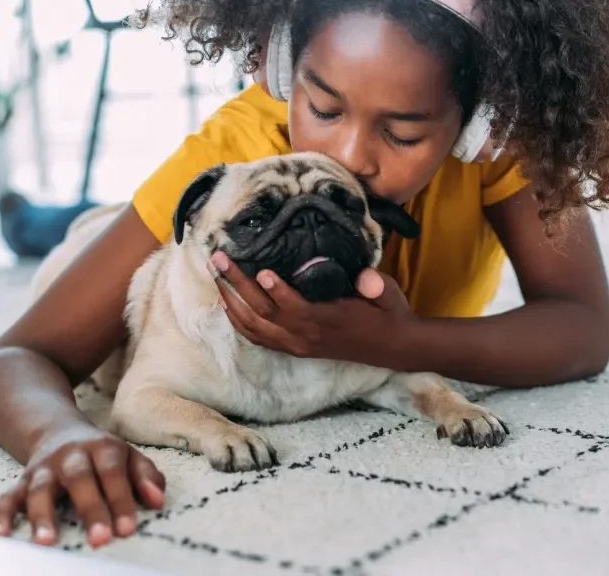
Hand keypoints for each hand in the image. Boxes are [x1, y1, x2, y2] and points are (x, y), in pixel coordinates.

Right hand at [0, 425, 164, 547]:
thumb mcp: (129, 456)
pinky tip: (3, 534)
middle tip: (99, 539)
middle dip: (89, 508)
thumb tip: (158, 501)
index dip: (121, 499)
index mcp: (103, 447)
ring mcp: (44, 467)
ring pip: (40, 488)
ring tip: (46, 541)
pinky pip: (8, 495)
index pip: (114, 472)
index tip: (127, 529)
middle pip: (79, 478)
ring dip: (42, 514)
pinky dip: (3, 514)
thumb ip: (147, 476)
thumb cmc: (103, 454)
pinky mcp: (22, 479)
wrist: (59, 430)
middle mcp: (71, 454)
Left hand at [209, 251, 412, 363]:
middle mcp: (307, 336)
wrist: (392, 346)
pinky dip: (239, 322)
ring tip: (217, 274)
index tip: (262, 270)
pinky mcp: (295, 349)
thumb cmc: (386, 313)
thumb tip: (366, 275)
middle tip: (220, 259)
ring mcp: (298, 345)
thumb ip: (376, 285)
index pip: (297, 308)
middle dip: (238, 285)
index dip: (278, 291)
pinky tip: (227, 303)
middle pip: (264, 313)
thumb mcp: (388, 294)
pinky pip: (258, 338)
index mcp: (329, 320)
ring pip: (255, 327)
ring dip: (231, 302)